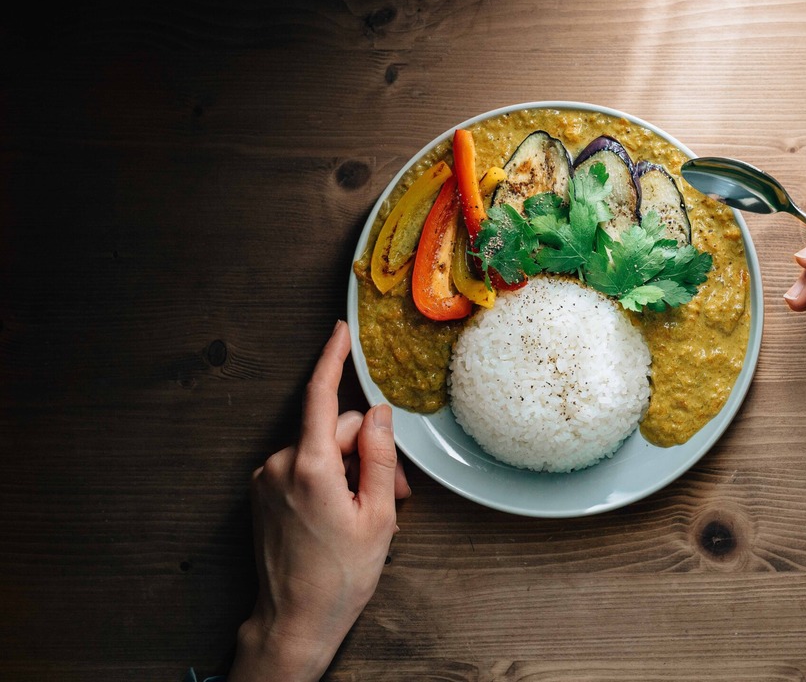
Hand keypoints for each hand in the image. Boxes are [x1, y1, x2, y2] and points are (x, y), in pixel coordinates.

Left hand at [230, 320, 411, 681]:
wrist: (294, 620)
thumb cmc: (340, 576)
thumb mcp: (378, 514)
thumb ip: (379, 455)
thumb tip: (377, 412)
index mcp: (309, 466)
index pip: (321, 396)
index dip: (332, 359)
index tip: (340, 332)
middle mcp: (279, 465)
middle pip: (333, 431)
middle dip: (366, 452)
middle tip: (396, 493)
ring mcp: (266, 479)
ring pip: (319, 450)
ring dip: (348, 469)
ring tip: (368, 512)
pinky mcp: (262, 493)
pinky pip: (302, 468)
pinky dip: (327, 479)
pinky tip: (343, 512)